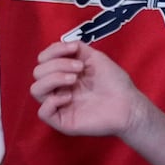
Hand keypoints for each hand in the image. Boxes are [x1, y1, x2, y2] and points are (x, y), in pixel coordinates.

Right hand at [31, 40, 149, 139]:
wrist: (128, 104)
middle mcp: (58, 88)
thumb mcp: (95, 58)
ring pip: (36, 90)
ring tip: (74, 79)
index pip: (43, 59)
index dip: (54, 50)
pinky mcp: (62, 121)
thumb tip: (64, 43)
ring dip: (53, 79)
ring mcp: (59, 105)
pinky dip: (52, 101)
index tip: (74, 48)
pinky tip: (69, 97)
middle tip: (79, 68)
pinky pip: (43, 112)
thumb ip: (76, 48)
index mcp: (63, 73)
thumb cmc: (114, 82)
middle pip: (38, 72)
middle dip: (57, 65)